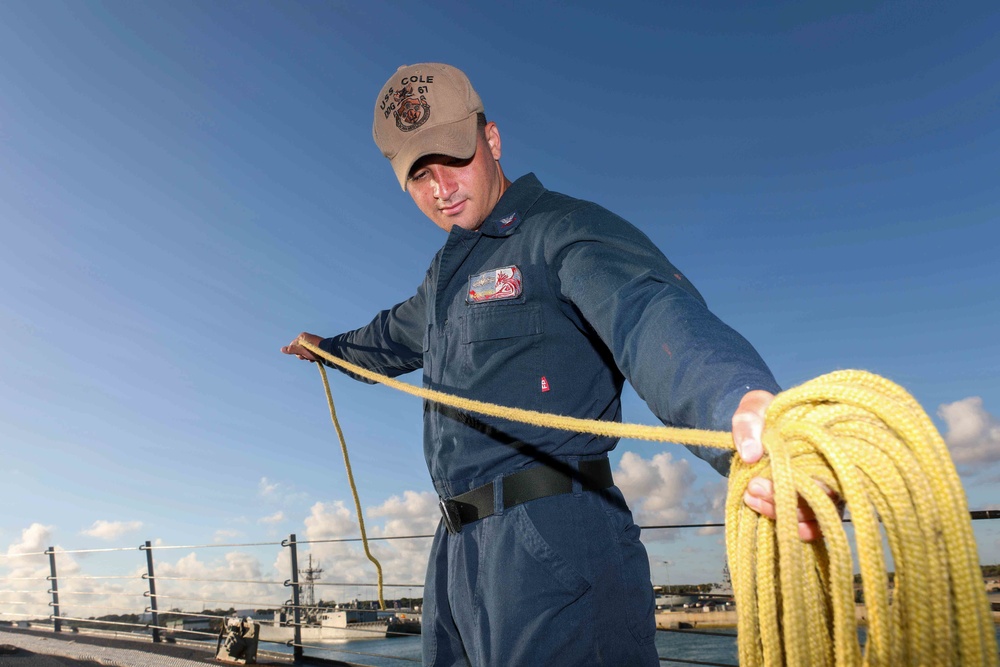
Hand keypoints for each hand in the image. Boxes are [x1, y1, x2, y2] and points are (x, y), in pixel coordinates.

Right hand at [281, 332, 323, 362]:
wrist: (329, 352)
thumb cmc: (314, 350)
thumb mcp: (302, 350)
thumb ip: (292, 350)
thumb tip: (282, 349)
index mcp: (302, 336)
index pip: (292, 345)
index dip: (296, 351)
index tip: (302, 353)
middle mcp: (306, 339)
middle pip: (298, 350)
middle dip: (302, 355)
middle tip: (308, 355)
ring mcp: (311, 343)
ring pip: (304, 353)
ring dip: (307, 357)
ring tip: (313, 357)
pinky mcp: (316, 348)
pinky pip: (310, 354)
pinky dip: (311, 357)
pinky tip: (315, 359)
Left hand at [732, 390, 828, 541]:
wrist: (759, 425)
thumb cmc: (763, 414)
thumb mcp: (752, 409)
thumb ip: (748, 425)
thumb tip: (750, 455)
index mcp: (824, 442)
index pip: (824, 472)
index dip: (794, 485)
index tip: (757, 482)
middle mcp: (829, 468)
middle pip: (819, 498)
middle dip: (782, 500)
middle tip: (752, 488)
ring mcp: (821, 487)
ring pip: (812, 513)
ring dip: (778, 511)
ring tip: (750, 497)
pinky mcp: (808, 500)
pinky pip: (809, 523)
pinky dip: (788, 524)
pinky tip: (762, 513)